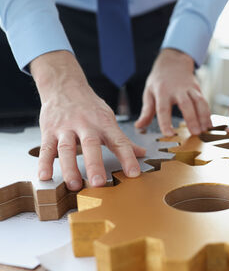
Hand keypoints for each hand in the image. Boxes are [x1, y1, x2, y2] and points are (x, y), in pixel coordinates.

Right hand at [31, 51, 145, 190]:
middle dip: (94, 165)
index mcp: (104, 124)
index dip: (128, 158)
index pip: (119, 142)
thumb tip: (142, 153)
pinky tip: (44, 176)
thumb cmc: (89, 106)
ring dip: (70, 168)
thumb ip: (122, 139)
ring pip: (67, 149)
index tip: (134, 174)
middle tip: (98, 183)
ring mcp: (65, 128)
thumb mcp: (108, 119)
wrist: (64, 85)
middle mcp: (85, 125)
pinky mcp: (48, 130)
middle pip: (91, 145)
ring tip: (74, 185)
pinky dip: (44, 163)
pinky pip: (46, 148)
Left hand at [135, 48, 210, 135]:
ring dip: (203, 116)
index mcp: (162, 91)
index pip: (163, 109)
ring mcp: (189, 88)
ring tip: (204, 130)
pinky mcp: (198, 89)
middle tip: (195, 133)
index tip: (169, 134)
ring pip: (199, 102)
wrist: (173, 62)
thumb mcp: (149, 93)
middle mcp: (177, 89)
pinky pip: (204, 101)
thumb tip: (139, 126)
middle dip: (191, 119)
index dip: (165, 122)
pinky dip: (208, 113)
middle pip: (185, 104)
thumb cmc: (160, 80)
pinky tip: (209, 125)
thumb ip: (146, 111)